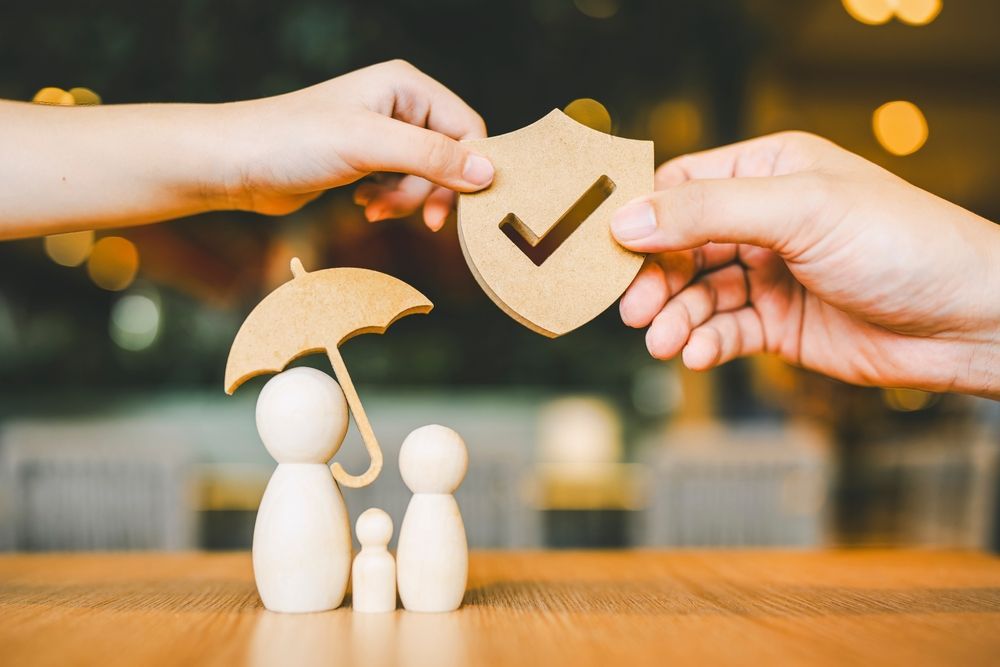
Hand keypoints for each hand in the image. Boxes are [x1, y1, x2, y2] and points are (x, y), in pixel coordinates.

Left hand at [215, 60, 492, 229]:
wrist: (235, 163)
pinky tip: (362, 204)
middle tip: (418, 220)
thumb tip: (489, 174)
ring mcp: (383, 133)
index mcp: (407, 86)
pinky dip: (390, 201)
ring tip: (371, 208)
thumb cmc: (293, 141)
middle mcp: (399, 104)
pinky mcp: (367, 159)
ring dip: (406, 201)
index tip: (449, 210)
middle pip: (449, 157)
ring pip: (426, 177)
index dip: (467, 171)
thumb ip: (432, 157)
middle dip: (430, 191)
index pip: (467, 129)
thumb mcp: (369, 146)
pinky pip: (402, 186)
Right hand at [610, 132, 999, 397]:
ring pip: (697, 295)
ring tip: (664, 342)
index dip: (642, 216)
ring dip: (675, 319)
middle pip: (679, 246)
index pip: (681, 186)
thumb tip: (626, 219)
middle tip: (634, 309)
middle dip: (655, 279)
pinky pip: (725, 332)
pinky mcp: (779, 323)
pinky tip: (698, 355)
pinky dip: (705, 344)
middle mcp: (764, 220)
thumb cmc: (902, 243)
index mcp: (768, 171)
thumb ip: (706, 212)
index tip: (608, 248)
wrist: (965, 320)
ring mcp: (770, 274)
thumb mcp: (798, 210)